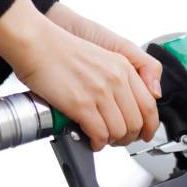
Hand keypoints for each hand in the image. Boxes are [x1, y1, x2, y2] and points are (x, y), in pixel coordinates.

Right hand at [0, 0, 158, 150]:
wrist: (36, 44)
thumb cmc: (62, 50)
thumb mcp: (104, 54)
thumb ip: (125, 75)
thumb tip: (145, 96)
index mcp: (123, 67)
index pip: (149, 104)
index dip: (150, 125)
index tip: (145, 133)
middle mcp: (116, 79)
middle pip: (136, 122)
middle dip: (129, 137)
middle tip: (119, 140)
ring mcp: (100, 92)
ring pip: (120, 131)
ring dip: (112, 141)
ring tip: (103, 139)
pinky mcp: (81, 104)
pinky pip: (100, 134)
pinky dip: (98, 143)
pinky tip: (92, 140)